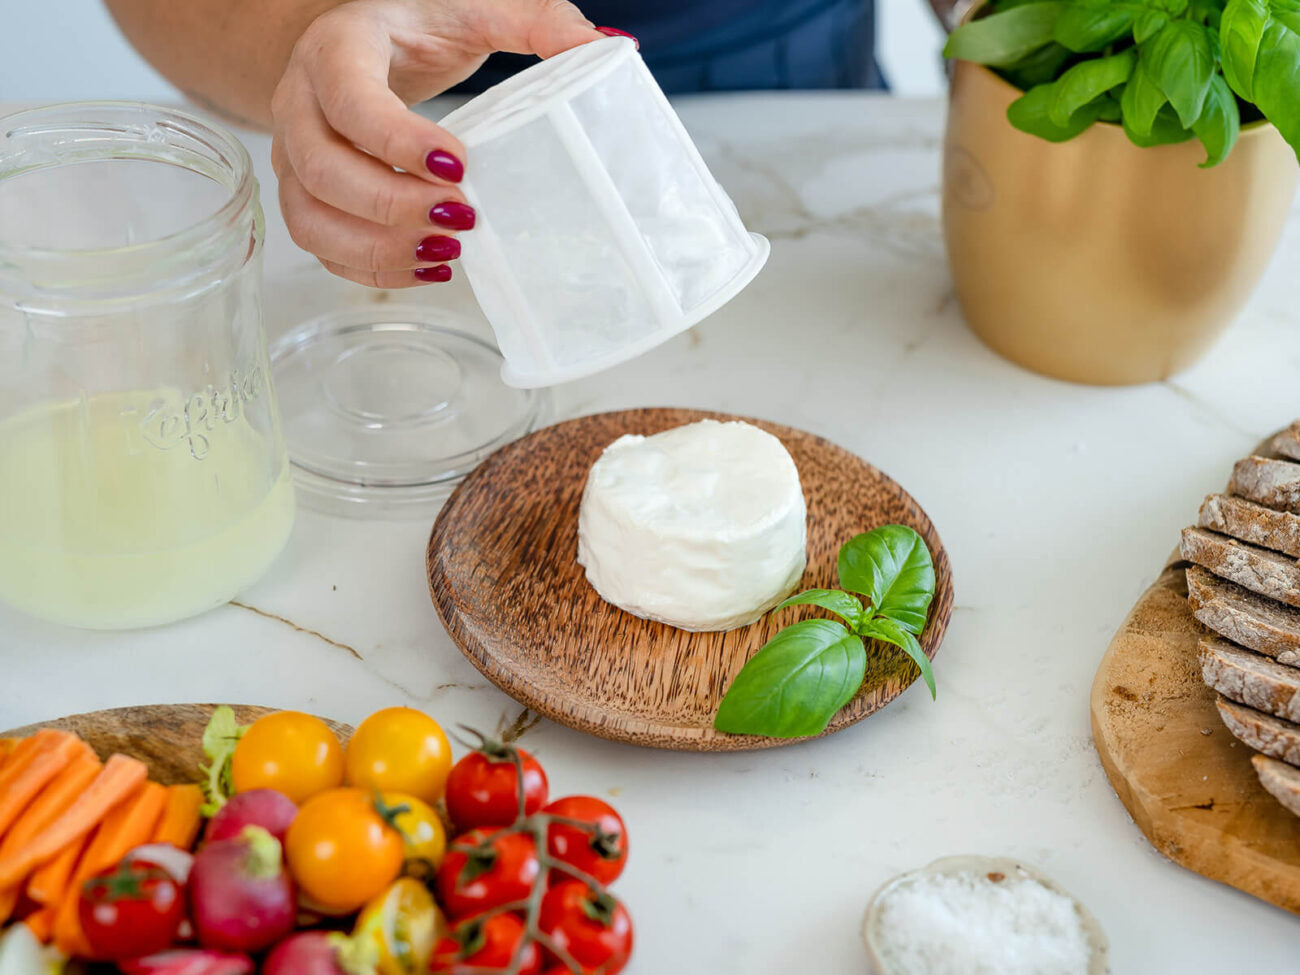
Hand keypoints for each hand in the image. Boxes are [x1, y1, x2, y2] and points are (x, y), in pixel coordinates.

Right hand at [270, 0, 609, 287]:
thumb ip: (537, 21)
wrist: (350, 36)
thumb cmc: (413, 23)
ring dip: (378, 248)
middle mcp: (300, 101)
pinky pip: (321, 246)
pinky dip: (371, 268)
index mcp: (337, 47)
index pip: (350, 100)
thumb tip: (608, 48)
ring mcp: (294, 153)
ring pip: (311, 219)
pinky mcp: (305, 193)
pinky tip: (427, 266)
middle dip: (393, 207)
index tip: (458, 166)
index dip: (398, 141)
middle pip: (323, 171)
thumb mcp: (472, 6)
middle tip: (460, 219)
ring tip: (446, 252)